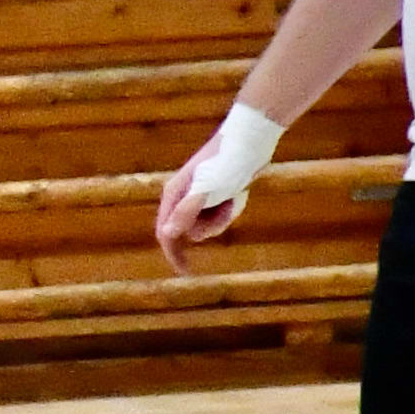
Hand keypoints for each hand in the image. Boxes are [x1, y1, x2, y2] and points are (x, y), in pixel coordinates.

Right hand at [153, 154, 244, 272]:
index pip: (166, 232)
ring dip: (224, 217)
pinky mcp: (215, 195)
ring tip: (235, 196)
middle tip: (228, 209)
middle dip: (211, 227)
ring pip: (208, 224)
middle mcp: (182, 197)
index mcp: (174, 195)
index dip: (173, 253)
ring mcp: (199, 197)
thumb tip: (167, 235)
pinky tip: (238, 193)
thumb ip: (185, 212)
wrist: (249, 142)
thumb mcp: (206, 190)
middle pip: (190, 230)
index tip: (186, 271)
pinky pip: (219, 215)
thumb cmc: (225, 163)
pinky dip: (230, 209)